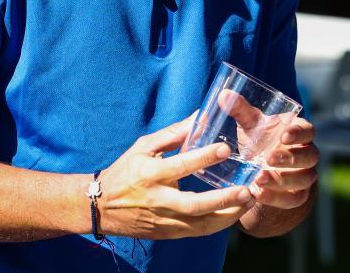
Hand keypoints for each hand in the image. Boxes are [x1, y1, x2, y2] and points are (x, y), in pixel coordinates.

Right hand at [95, 115, 254, 239]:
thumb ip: (174, 132)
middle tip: (247, 189)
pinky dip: (217, 225)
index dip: (204, 157)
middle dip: (223, 199)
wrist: (100, 207)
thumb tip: (202, 115)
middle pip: (194, 204)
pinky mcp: (166, 233)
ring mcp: (162, 220)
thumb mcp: (144, 146)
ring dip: (227, 215)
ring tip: (249, 201)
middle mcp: (157, 199)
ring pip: (199, 224)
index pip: (180, 165)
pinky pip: (196, 232)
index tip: (226, 149)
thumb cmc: (126, 170)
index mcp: (150, 173)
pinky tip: (234, 214)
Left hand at [249, 117, 317, 210]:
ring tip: (258, 179)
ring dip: (282, 180)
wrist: (260, 170)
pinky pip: (294, 199)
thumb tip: (223, 94)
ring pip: (304, 179)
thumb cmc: (260, 140)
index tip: (283, 136)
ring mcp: (304, 176)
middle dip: (290, 159)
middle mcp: (306, 154)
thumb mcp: (251, 126)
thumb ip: (240, 110)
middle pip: (310, 156)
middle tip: (268, 159)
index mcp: (299, 132)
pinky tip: (259, 194)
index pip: (308, 131)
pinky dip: (277, 198)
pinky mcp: (297, 195)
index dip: (299, 133)